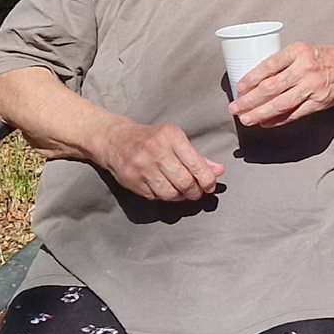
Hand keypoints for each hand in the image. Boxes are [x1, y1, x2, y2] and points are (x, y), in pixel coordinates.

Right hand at [99, 116, 222, 203]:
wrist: (115, 139)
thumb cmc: (151, 139)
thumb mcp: (175, 140)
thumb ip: (197, 157)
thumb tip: (218, 171)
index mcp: (171, 136)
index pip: (196, 164)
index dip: (207, 180)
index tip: (210, 186)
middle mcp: (155, 150)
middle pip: (184, 182)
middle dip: (195, 191)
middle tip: (196, 192)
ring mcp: (141, 166)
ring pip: (170, 193)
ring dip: (180, 196)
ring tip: (182, 192)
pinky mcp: (130, 179)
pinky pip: (155, 196)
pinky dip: (164, 196)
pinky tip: (166, 189)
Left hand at [232, 42, 333, 128]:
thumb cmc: (321, 58)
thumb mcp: (302, 51)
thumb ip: (282, 62)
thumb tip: (253, 81)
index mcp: (298, 51)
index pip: (270, 65)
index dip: (252, 78)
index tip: (238, 88)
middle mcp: (305, 68)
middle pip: (272, 87)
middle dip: (250, 100)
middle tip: (234, 108)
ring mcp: (313, 87)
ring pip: (281, 103)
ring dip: (260, 112)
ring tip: (245, 119)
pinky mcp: (319, 102)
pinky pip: (295, 113)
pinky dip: (278, 119)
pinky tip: (265, 123)